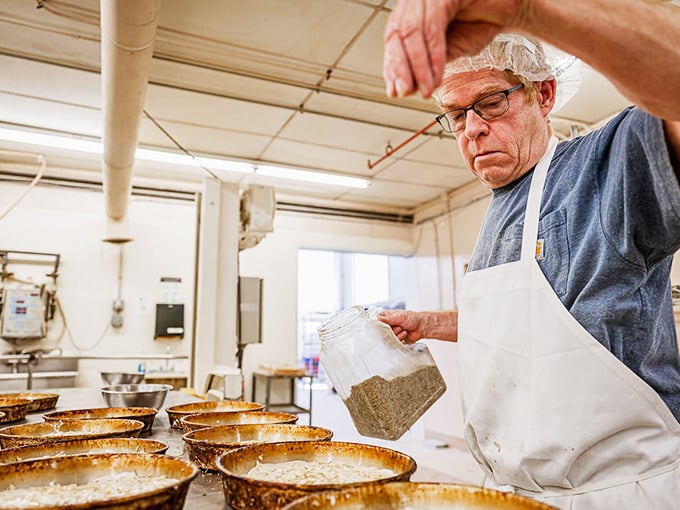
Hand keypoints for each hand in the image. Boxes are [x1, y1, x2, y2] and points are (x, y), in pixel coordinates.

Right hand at [378, 309, 425, 343]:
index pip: (377, 322)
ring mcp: (391, 332)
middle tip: (399, 327)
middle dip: (392, 330)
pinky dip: (400, 339)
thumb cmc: (412, 318)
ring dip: (397, 334)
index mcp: (386, 317)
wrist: (421, 327)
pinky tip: (404, 335)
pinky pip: (394, 343)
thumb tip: (377, 319)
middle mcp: (387, 325)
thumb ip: (387, 319)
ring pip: (388, 338)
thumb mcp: (399, 316)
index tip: (386, 326)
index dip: (381, 325)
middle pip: (382, 331)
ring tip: (403, 330)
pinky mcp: (395, 339)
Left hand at [382, 0, 520, 98]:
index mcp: (411, 11)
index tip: (395, 92)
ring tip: (426, 90)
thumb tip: (403, 88)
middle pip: (398, 34)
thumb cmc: (478, 23)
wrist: (509, 8)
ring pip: (412, 32)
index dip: (392, 66)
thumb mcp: (447, 49)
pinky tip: (436, 76)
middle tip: (405, 93)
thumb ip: (424, 64)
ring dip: (419, 68)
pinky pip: (432, 26)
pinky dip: (433, 56)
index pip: (393, 39)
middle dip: (401, 68)